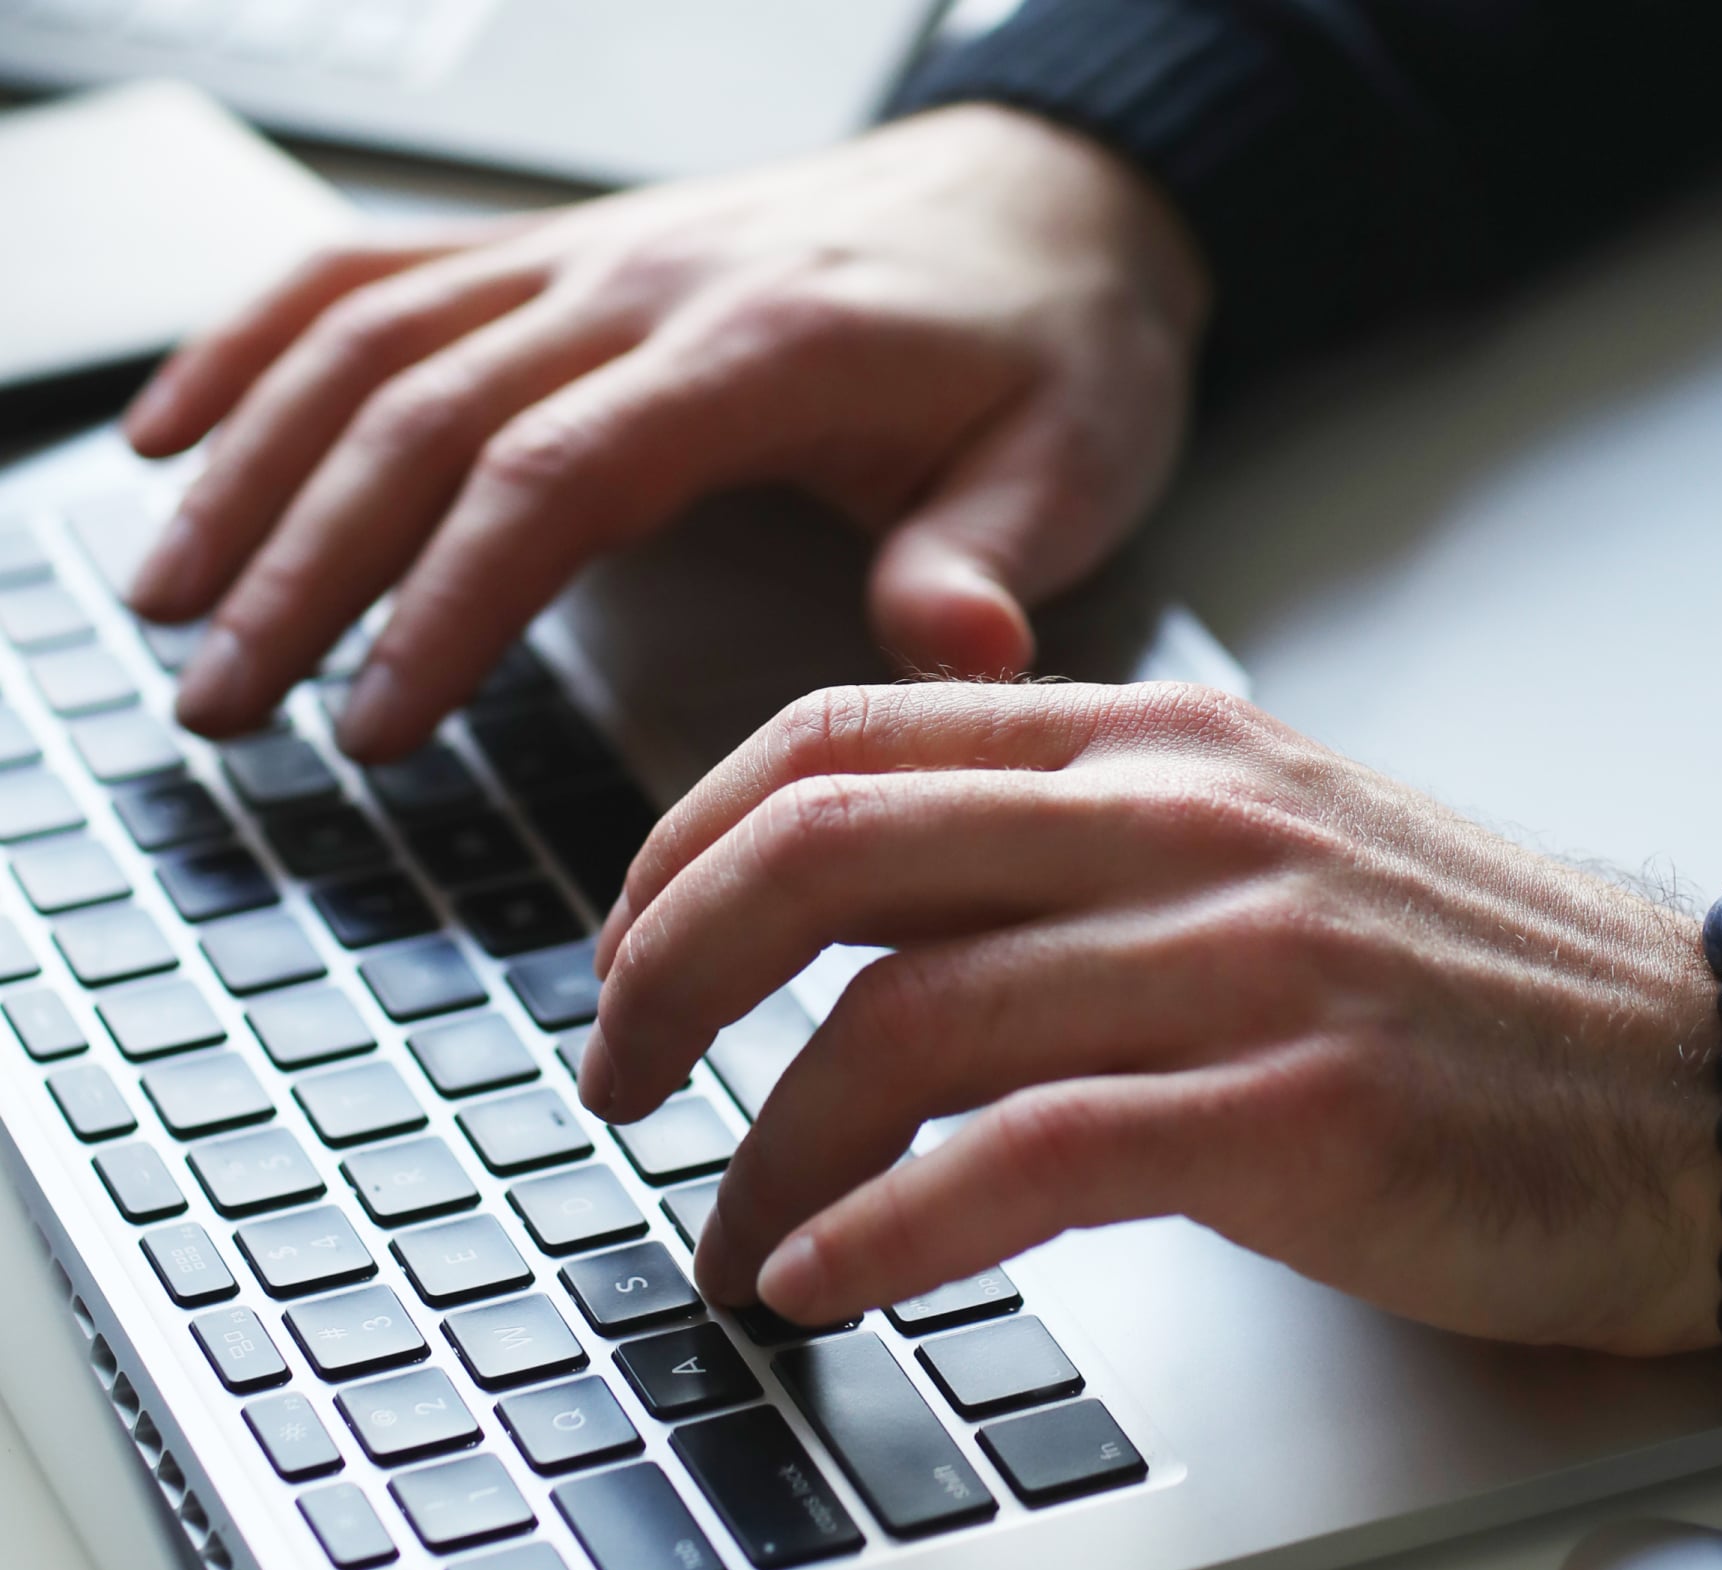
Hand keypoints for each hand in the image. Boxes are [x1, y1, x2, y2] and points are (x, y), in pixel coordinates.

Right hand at [122, 106, 1209, 762]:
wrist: (1048, 198)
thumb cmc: (1056, 344)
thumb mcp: (1068, 463)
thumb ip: (986, 559)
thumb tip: (952, 654)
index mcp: (762, 350)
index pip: (551, 475)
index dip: (442, 603)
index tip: (371, 727)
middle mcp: (647, 281)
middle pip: (420, 414)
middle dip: (300, 565)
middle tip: (221, 704)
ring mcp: (589, 253)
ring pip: (368, 338)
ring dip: (247, 465)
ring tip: (163, 596)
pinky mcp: (564, 252)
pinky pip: (378, 273)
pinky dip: (261, 345)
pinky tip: (175, 422)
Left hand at [577, 681, 1721, 1355]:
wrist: (1697, 1082)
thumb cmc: (1459, 987)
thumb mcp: (1250, 859)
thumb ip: (1066, 859)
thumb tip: (867, 935)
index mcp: (1151, 745)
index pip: (841, 741)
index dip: (686, 848)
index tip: (632, 955)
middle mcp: (1180, 821)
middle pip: (829, 852)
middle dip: (669, 971)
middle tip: (614, 1080)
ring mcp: (1239, 957)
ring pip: (906, 1020)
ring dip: (771, 1151)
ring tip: (730, 1240)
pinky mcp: (1295, 1107)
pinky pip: (1027, 1157)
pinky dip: (892, 1227)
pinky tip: (830, 1278)